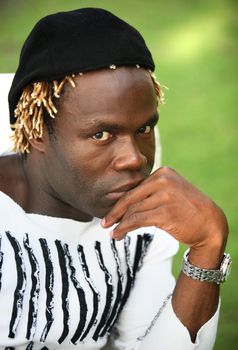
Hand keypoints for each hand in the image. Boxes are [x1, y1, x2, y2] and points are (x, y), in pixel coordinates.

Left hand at [102, 167, 227, 253]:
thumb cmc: (188, 209)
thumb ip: (151, 192)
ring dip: (120, 224)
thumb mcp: (171, 192)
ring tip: (113, 233)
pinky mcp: (165, 212)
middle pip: (130, 197)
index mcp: (163, 172)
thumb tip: (124, 203)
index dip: (120, 202)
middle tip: (105, 223)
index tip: (111, 213)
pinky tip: (119, 234)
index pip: (135, 188)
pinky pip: (137, 220)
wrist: (210, 223)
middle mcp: (163, 180)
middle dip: (115, 212)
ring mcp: (165, 195)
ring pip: (133, 211)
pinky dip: (125, 228)